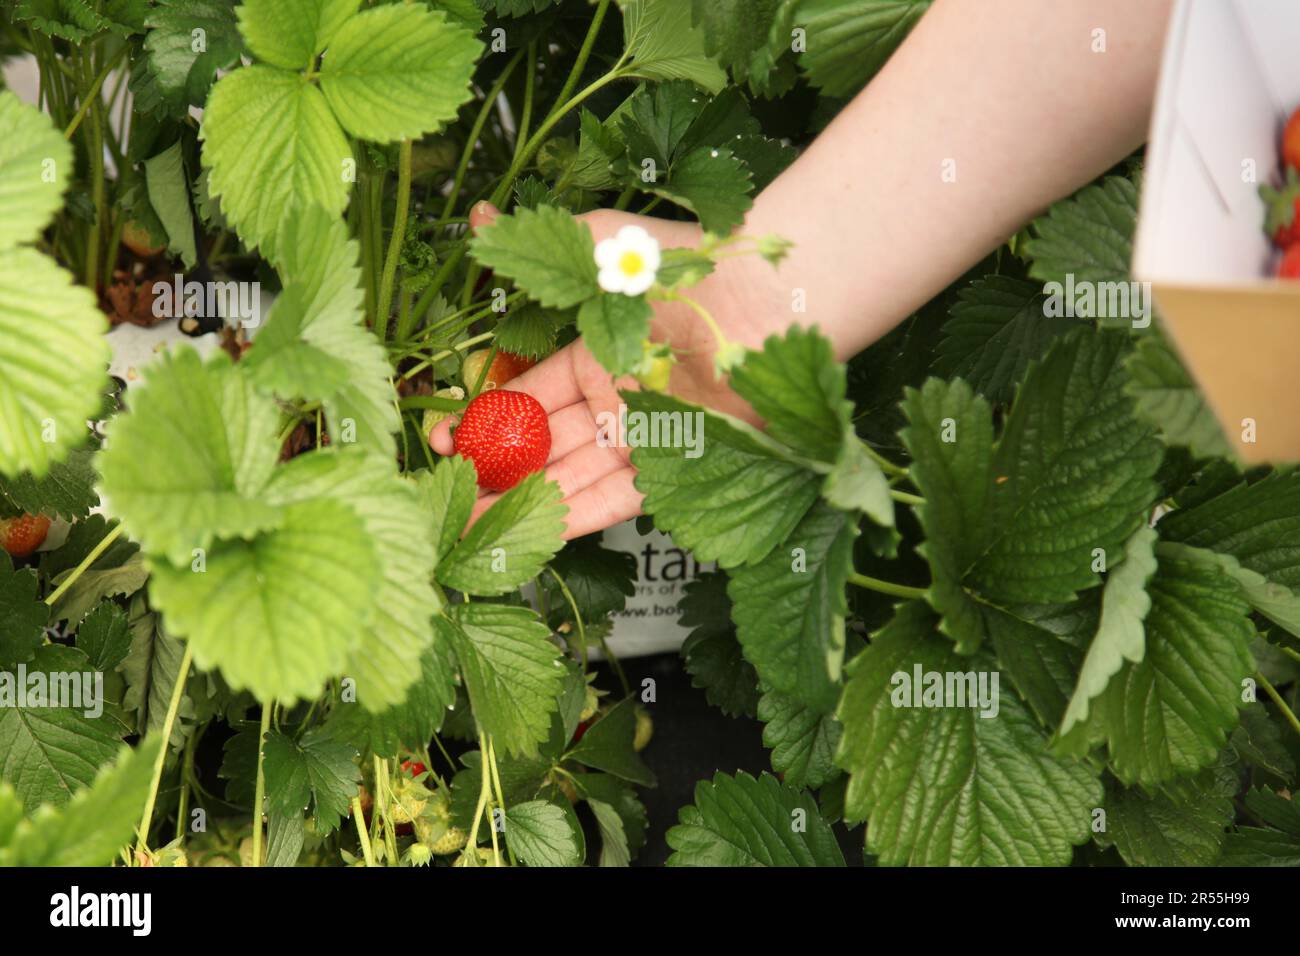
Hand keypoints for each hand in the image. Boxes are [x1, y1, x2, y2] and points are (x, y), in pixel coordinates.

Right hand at [429, 201, 776, 538]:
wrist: (766, 303)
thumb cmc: (690, 267)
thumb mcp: (605, 248)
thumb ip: (541, 249)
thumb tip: (479, 216)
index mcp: (594, 354)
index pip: (526, 397)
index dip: (484, 421)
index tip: (446, 443)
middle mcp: (615, 399)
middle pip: (542, 445)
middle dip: (494, 474)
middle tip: (449, 498)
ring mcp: (644, 435)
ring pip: (571, 477)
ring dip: (523, 505)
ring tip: (471, 527)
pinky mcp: (674, 466)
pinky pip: (616, 498)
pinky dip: (575, 515)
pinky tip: (532, 533)